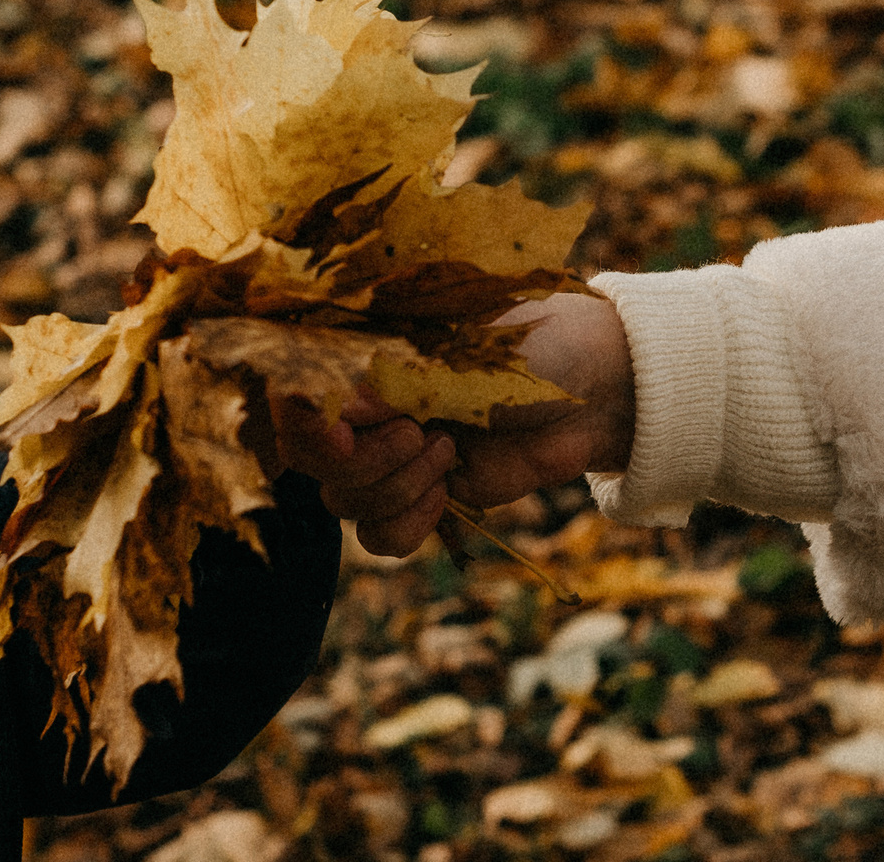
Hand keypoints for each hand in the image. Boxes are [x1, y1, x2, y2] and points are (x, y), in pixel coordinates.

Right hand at [270, 288, 636, 555]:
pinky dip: (408, 523)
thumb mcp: (461, 354)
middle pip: (308, 461)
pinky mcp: (415, 496)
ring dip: (397, 487)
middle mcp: (360, 405)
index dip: (306, 424)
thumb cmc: (528, 347)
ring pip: (342, 503)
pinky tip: (446, 493)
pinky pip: (378, 536)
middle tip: (426, 432)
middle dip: (367, 459)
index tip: (346, 434)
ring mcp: (383, 453)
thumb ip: (394, 383)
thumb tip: (331, 409)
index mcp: (359, 351)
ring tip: (449, 450)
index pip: (290, 392)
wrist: (593, 390)